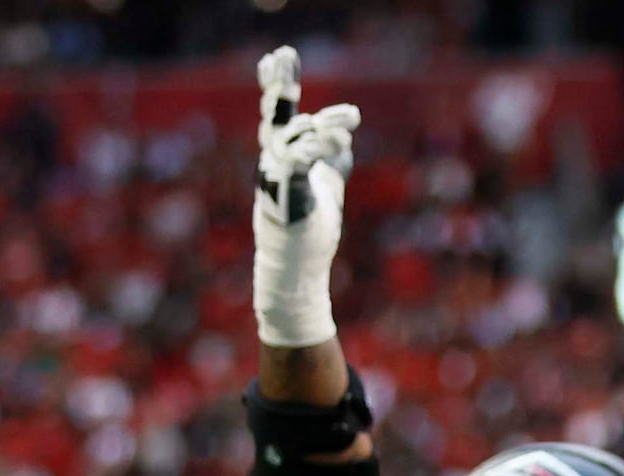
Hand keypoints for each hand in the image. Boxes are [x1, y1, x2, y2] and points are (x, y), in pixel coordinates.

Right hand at [252, 48, 359, 348]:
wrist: (297, 273)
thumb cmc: (310, 234)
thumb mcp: (326, 188)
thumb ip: (332, 161)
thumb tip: (342, 140)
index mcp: (282, 159)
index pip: (278, 115)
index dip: (277, 84)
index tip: (280, 55)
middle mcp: (273, 166)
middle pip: (274, 118)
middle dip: (279, 86)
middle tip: (284, 54)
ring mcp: (275, 182)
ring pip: (290, 140)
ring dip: (321, 127)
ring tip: (350, 121)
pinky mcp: (285, 200)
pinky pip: (295, 166)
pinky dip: (314, 150)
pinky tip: (334, 139)